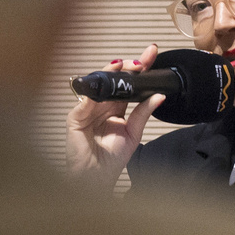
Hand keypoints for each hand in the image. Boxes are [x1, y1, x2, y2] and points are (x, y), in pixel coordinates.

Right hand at [65, 44, 164, 188]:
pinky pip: (86, 99)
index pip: (128, 85)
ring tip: (126, 64)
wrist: (95, 179)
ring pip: (99, 84)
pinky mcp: (75, 116)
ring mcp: (87, 109)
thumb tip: (159, 95)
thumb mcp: (133, 133)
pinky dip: (95, 88)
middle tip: (143, 58)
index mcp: (115, 109)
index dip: (138, 70)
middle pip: (114, 80)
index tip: (151, 55)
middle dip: (128, 66)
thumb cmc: (110, 160)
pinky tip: (106, 79)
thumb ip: (144, 113)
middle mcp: (101, 106)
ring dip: (112, 72)